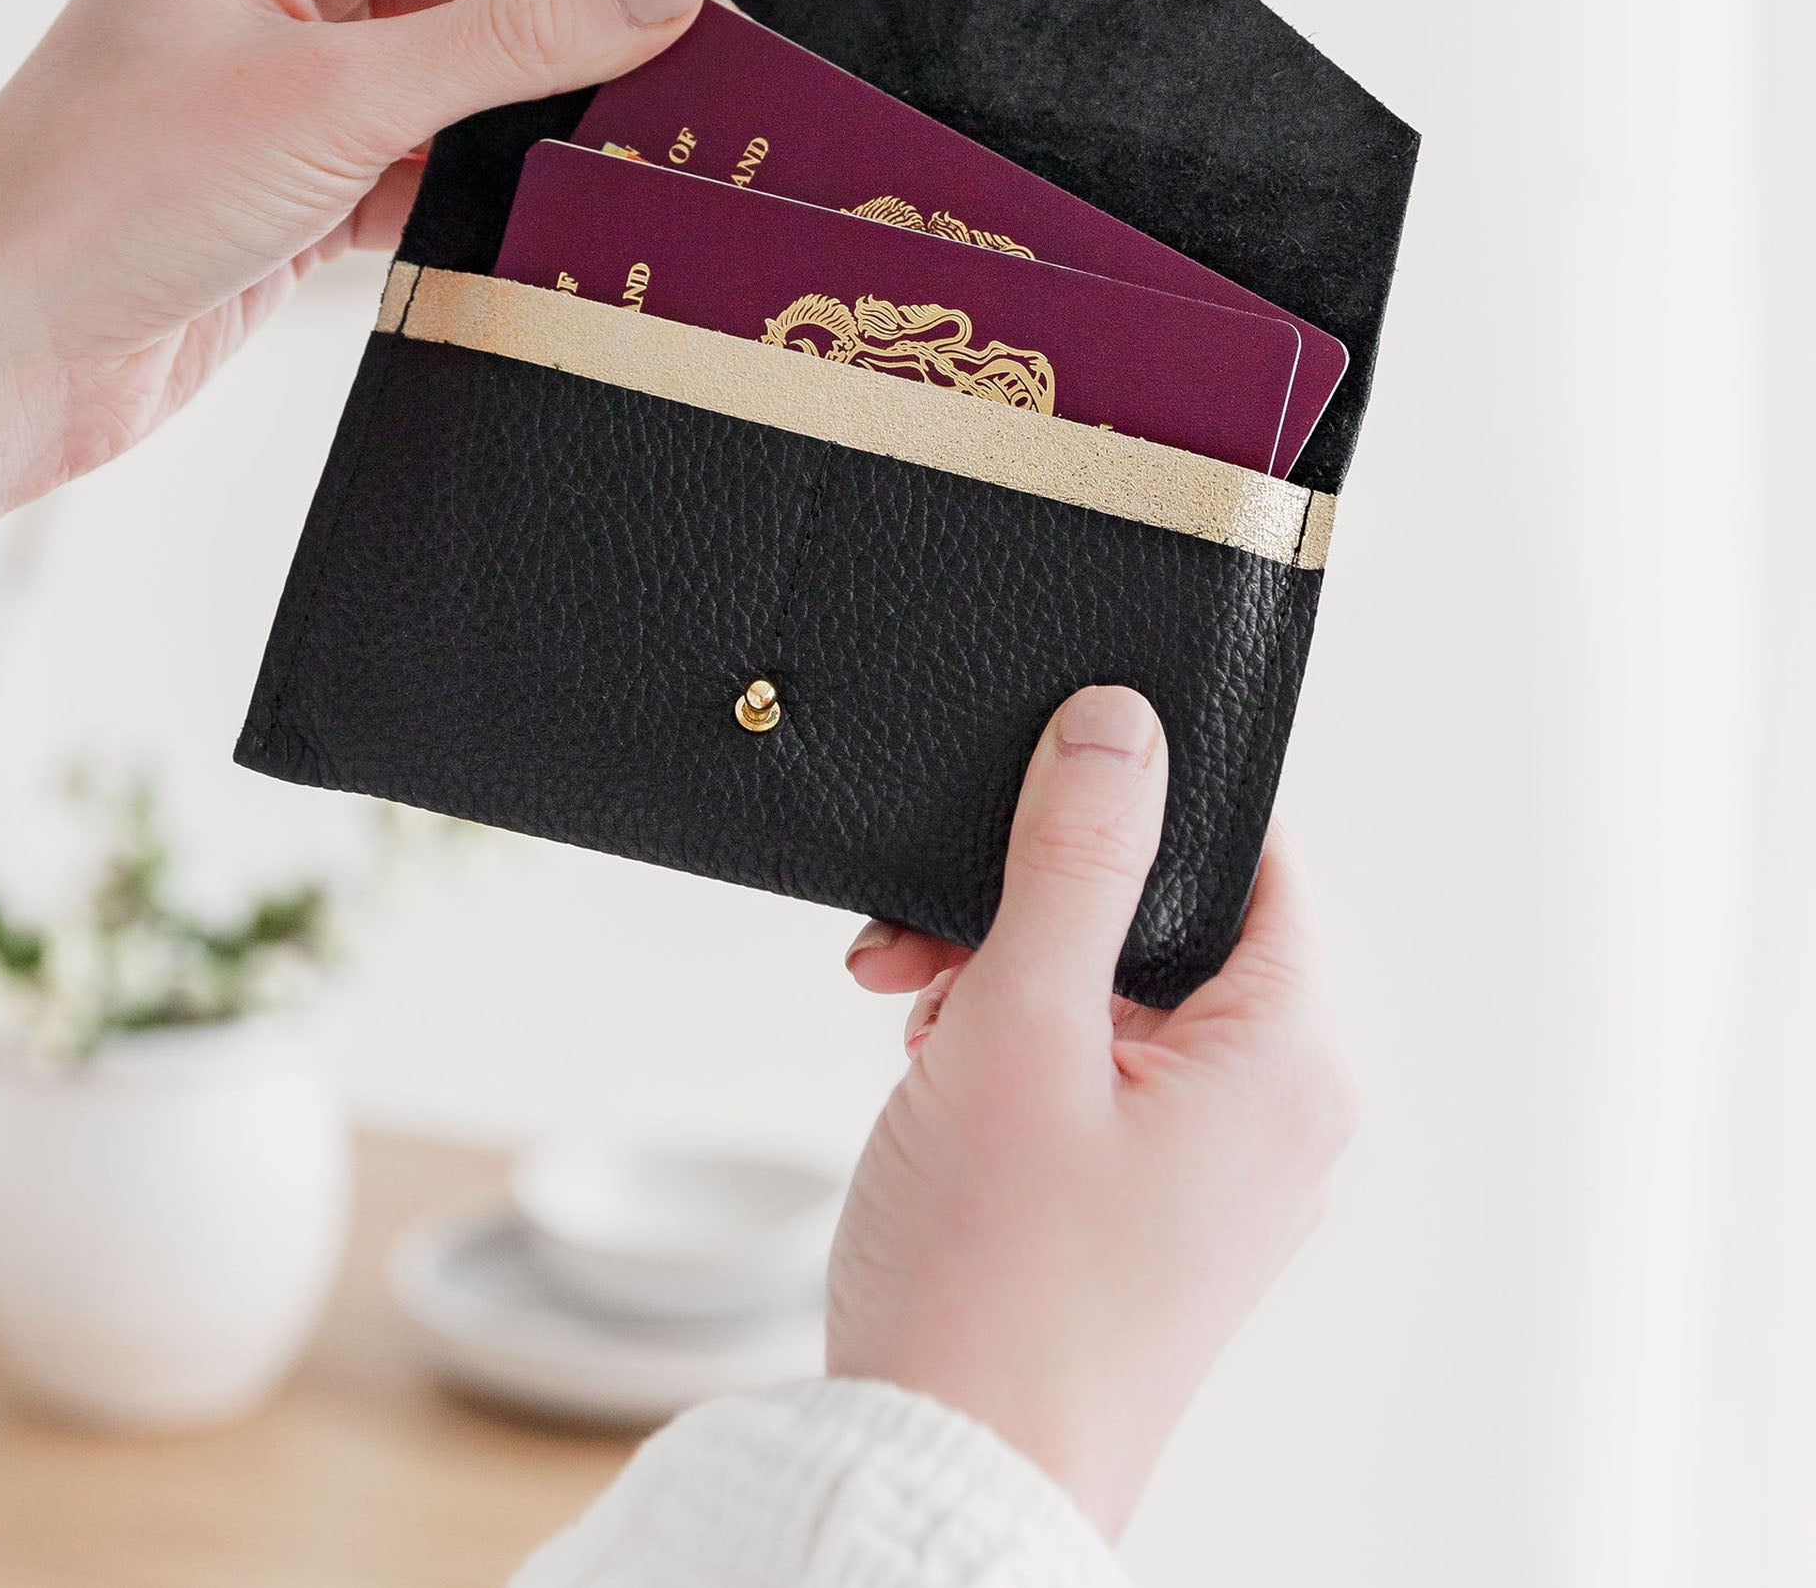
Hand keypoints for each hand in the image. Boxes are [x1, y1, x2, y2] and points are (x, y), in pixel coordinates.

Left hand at [0, 0, 706, 558]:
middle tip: (705, 101)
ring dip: (532, 136)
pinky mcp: (295, 187)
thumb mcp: (341, 95)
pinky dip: (482, 200)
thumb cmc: (117, 187)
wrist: (1, 350)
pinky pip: (422, 174)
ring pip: (453, 98)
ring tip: (652, 165)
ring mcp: (285, 88)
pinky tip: (557, 222)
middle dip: (572, 57)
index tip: (708, 15)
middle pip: (472, 6)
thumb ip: (511, 40)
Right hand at [828, 684, 1356, 1539]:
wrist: (941, 1475)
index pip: (1245, 862)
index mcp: (1285, 1065)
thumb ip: (1073, 861)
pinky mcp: (1151, 1216)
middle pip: (1160, 933)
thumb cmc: (992, 1289)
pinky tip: (935, 1078)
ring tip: (915, 1023)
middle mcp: (1274, 1120)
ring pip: (1113, 1006)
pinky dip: (1011, 1056)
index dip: (1132, 814)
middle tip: (924, 945)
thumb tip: (1121, 725)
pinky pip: (1095, 1080)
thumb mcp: (1021, 1026)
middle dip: (1029, 913)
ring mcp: (1215, 1177)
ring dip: (1004, 984)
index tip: (1033, 801)